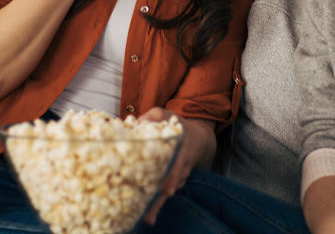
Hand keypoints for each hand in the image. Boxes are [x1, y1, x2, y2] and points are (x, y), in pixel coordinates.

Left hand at [139, 108, 215, 225]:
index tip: (167, 190)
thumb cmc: (179, 124)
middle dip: (161, 201)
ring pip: (168, 192)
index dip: (173, 178)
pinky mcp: (175, 181)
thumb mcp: (167, 115)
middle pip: (171, 185)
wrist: (199, 137)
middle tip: (150, 216)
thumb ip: (153, 116)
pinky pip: (167, 192)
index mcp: (181, 149)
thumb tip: (135, 122)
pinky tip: (148, 212)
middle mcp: (182, 166)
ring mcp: (180, 175)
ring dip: (158, 205)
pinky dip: (158, 201)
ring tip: (148, 219)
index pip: (178, 166)